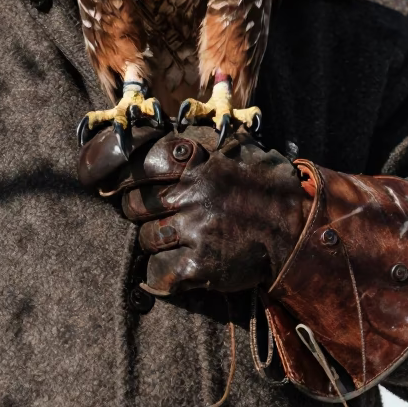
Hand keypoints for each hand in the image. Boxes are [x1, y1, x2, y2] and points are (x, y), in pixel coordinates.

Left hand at [78, 127, 305, 295]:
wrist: (297, 229)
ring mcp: (196, 230)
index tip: (110, 184)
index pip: (137, 164)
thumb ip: (194, 144)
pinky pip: (159, 272)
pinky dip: (161, 274)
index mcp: (196, 161)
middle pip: (134, 204)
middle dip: (139, 211)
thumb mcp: (233, 148)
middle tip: (156, 215)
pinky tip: (175, 269)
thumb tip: (151, 132)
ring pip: (145, 238)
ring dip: (155, 241)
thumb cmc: (262, 184)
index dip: (120, 176)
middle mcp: (193, 192)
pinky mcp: (201, 266)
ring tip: (178, 239)